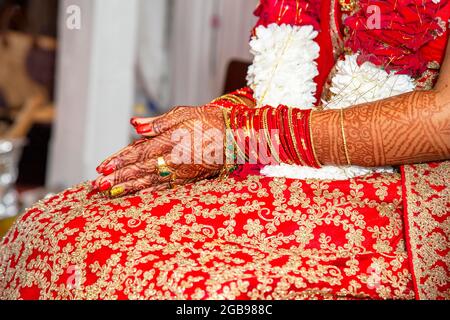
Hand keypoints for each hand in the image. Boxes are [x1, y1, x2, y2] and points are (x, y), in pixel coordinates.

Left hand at [93, 105, 225, 196]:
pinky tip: (137, 196)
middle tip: (99, 186)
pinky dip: (149, 193)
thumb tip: (134, 124)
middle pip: (141, 169)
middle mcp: (175, 159)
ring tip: (111, 194)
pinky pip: (165, 188)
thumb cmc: (208, 121)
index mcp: (171, 140)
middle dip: (119, 178)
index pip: (140, 151)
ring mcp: (181, 171)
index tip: (102, 167)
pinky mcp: (188, 179)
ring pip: (151, 182)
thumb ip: (158, 122)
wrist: (233, 135)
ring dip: (129, 188)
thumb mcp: (184, 114)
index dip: (120, 160)